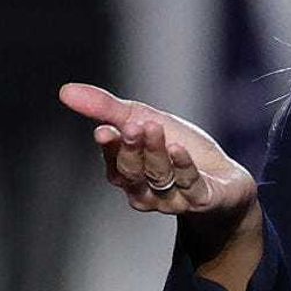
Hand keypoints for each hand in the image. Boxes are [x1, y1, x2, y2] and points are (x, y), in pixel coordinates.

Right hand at [58, 83, 256, 224]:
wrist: (226, 180)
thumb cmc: (181, 149)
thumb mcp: (146, 120)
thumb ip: (108, 109)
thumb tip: (65, 90)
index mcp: (130, 173)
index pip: (113, 163)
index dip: (109, 148)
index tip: (104, 130)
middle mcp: (147, 191)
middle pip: (134, 173)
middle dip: (132, 149)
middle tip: (134, 126)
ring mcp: (175, 198)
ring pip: (159, 178)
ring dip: (157, 154)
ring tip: (155, 128)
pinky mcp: (203, 199)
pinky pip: (190, 187)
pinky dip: (183, 168)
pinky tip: (179, 150)